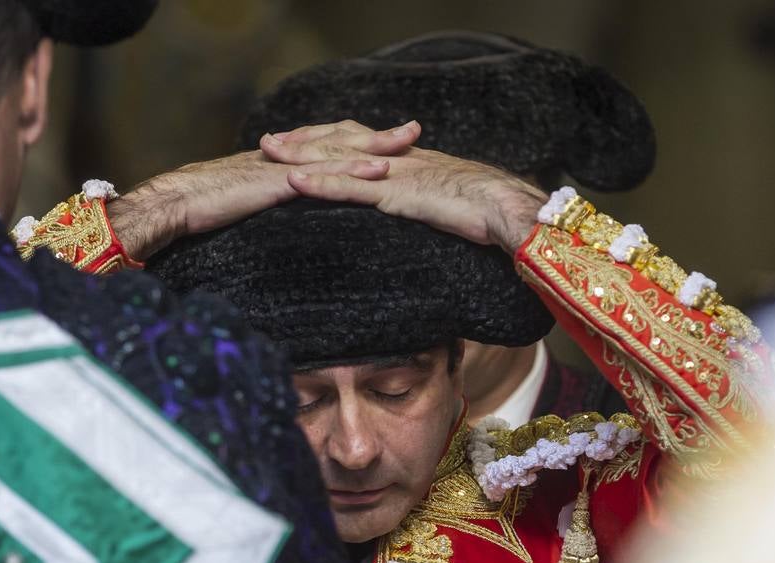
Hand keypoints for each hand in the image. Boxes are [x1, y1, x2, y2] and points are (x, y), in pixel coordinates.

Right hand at [106, 123, 421, 259]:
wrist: (173, 203)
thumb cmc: (200, 208)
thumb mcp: (242, 202)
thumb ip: (266, 201)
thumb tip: (283, 209)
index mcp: (279, 163)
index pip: (322, 148)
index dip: (353, 144)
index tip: (384, 143)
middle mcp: (285, 158)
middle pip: (337, 142)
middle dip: (375, 137)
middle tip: (412, 131)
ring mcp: (283, 168)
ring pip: (335, 153)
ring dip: (372, 148)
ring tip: (406, 144)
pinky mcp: (278, 182)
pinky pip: (322, 175)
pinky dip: (351, 171)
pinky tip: (377, 172)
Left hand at [261, 124, 548, 254]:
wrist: (507, 208)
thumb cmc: (489, 211)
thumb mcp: (451, 202)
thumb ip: (431, 201)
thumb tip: (426, 210)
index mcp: (409, 161)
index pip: (362, 143)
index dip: (330, 139)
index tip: (302, 140)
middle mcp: (397, 161)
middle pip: (342, 143)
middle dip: (304, 141)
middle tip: (269, 140)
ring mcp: (394, 176)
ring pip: (339, 161)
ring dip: (300, 157)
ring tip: (267, 153)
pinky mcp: (396, 196)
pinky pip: (351, 189)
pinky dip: (321, 185)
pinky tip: (294, 184)